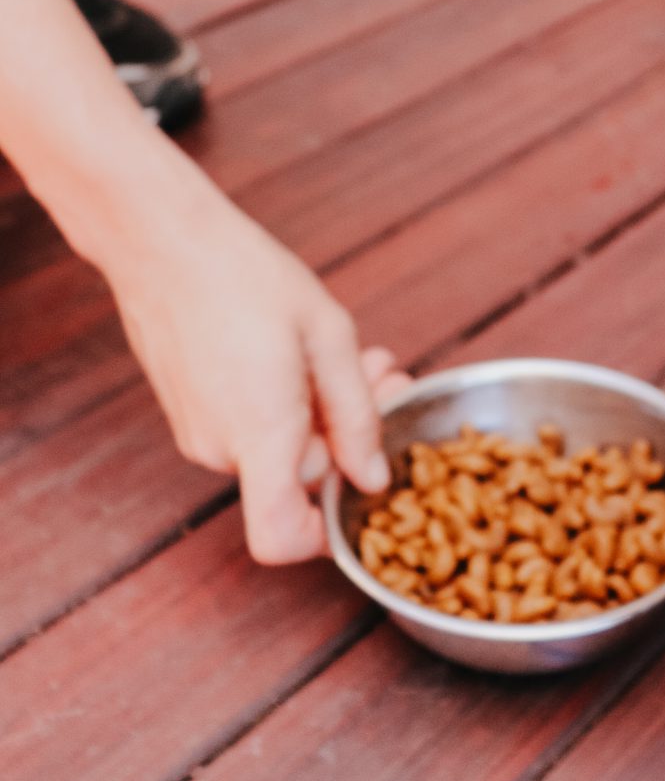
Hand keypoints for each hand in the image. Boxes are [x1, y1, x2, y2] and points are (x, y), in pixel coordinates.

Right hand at [96, 167, 410, 562]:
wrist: (162, 243)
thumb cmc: (246, 276)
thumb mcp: (328, 332)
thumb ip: (356, 413)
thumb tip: (372, 478)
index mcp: (260, 433)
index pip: (281, 538)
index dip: (324, 534)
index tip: (363, 482)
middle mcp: (222, 449)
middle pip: (302, 476)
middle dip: (353, 431)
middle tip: (385, 373)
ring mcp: (200, 436)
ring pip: (282, 448)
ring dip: (325, 411)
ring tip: (353, 353)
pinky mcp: (190, 416)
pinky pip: (252, 429)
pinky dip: (289, 402)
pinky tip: (306, 353)